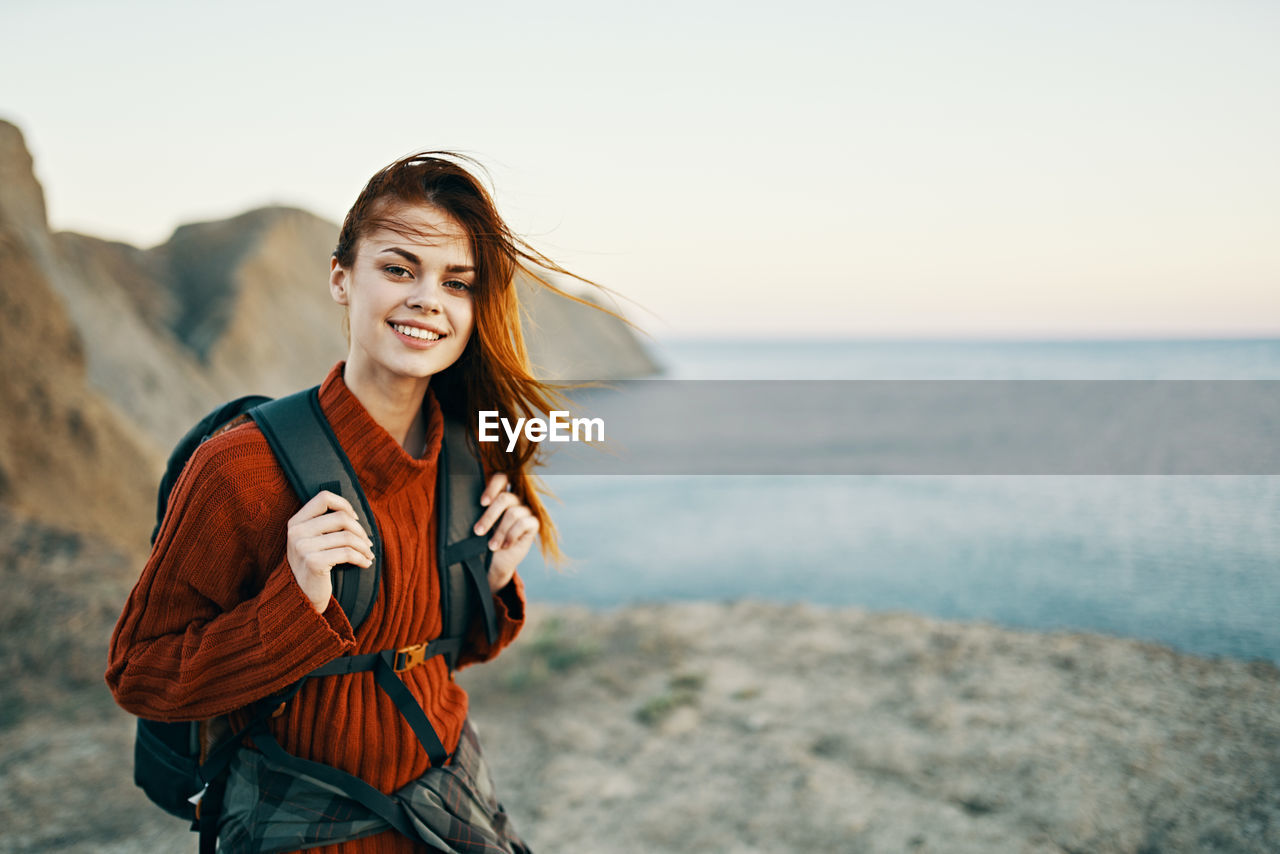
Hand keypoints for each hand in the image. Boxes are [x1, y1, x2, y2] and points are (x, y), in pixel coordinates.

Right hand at [286, 491, 373, 612]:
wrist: (301, 597)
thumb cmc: (314, 565)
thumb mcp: (312, 541)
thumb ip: (324, 525)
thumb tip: (354, 514)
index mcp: (296, 522)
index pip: (324, 498)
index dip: (344, 505)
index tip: (355, 519)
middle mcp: (296, 532)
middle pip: (341, 517)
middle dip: (360, 531)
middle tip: (368, 543)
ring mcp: (303, 547)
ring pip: (347, 537)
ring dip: (364, 547)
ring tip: (368, 554)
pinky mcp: (313, 562)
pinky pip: (347, 553)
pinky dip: (362, 558)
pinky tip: (366, 563)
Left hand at [472, 473, 538, 592]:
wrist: (495, 563)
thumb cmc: (484, 541)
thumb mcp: (479, 526)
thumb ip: (477, 512)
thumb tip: (463, 504)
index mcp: (500, 496)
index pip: (501, 478)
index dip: (492, 487)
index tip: (481, 503)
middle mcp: (515, 500)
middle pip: (505, 498)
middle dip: (489, 516)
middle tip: (478, 531)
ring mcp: (526, 511)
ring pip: (513, 513)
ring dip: (499, 532)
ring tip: (491, 546)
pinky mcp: (533, 523)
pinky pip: (524, 523)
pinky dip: (511, 536)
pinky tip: (505, 546)